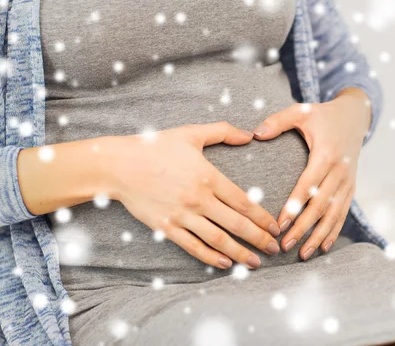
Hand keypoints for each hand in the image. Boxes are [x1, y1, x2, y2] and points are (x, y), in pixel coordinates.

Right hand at [104, 121, 281, 269]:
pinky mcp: (167, 227)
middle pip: (237, 225)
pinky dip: (210, 257)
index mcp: (209, 178)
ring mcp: (182, 216)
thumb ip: (223, 131)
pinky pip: (193, 246)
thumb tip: (249, 134)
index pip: (244, 203)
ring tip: (254, 263)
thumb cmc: (155, 147)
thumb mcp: (191, 133)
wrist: (119, 165)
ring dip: (239, 253)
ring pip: (218, 240)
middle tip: (274, 250)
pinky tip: (224, 263)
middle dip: (259, 239)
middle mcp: (199, 200)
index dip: (263, 218)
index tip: (275, 228)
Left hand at [252, 88, 371, 260]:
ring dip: (319, 236)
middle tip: (285, 245)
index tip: (279, 224)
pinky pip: (343, 212)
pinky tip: (322, 247)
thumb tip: (255, 133)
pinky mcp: (351, 187)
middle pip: (321, 205)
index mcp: (326, 154)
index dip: (295, 207)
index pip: (308, 186)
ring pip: (334, 214)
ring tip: (303, 254)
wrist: (355, 116)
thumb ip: (278, 121)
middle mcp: (340, 171)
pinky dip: (334, 231)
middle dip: (304, 228)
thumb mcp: (301, 112)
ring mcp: (348, 181)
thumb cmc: (323, 115)